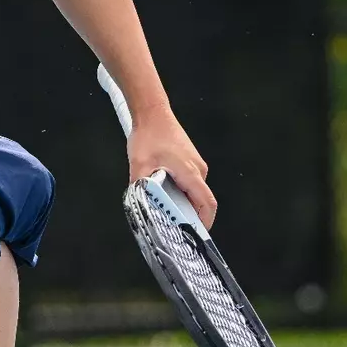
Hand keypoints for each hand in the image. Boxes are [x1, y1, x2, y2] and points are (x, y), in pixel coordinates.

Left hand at [128, 112, 216, 228]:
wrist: (152, 111)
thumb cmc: (149, 134)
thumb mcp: (139, 165)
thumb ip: (140, 187)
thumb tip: (139, 205)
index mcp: (190, 172)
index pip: (207, 204)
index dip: (204, 223)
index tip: (195, 235)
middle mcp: (198, 169)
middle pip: (200, 200)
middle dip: (188, 214)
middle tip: (172, 224)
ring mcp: (195, 163)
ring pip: (193, 190)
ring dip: (181, 200)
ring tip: (163, 205)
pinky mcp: (189, 160)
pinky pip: (188, 181)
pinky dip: (179, 189)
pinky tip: (162, 188)